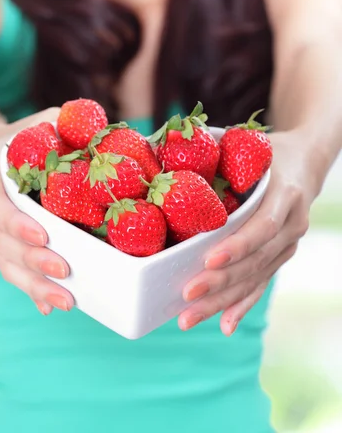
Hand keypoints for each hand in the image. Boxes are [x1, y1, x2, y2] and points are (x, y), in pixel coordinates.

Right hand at [0, 107, 74, 315]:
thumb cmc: (26, 134)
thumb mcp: (44, 122)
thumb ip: (66, 129)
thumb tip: (109, 141)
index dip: (16, 223)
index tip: (44, 236)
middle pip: (0, 242)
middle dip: (33, 260)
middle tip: (64, 272)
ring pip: (6, 264)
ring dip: (34, 284)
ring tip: (66, 301)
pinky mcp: (0, 245)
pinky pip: (12, 271)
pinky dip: (31, 289)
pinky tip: (50, 306)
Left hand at [178, 130, 318, 334]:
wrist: (306, 161)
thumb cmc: (269, 151)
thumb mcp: (251, 145)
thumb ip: (218, 151)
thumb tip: (163, 151)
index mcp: (286, 195)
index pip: (263, 227)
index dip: (238, 245)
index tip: (209, 260)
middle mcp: (292, 225)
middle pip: (255, 260)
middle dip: (220, 281)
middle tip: (186, 295)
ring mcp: (289, 245)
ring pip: (255, 278)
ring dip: (222, 301)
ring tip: (189, 317)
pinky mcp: (280, 256)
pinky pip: (261, 284)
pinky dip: (242, 305)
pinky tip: (225, 325)